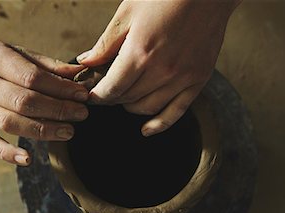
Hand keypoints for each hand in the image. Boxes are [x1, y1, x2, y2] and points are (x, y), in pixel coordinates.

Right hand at [0, 37, 88, 165]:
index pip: (31, 77)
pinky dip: (7, 153)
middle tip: (82, 114)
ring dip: (43, 130)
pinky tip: (28, 159)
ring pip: (10, 122)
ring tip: (69, 131)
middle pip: (23, 101)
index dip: (60, 88)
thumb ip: (47, 64)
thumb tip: (79, 75)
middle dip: (57, 110)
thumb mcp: (16, 52)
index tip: (82, 96)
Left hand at [77, 0, 239, 135]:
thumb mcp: (129, 11)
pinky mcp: (198, 80)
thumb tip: (86, 62)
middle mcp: (161, 71)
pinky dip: (159, 124)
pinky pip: (176, 112)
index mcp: (140, 52)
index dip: (97, 95)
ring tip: (124, 98)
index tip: (91, 95)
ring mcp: (182, 78)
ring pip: (147, 108)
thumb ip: (107, 42)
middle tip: (106, 91)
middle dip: (111, 98)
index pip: (111, 89)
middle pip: (127, 99)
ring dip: (130, 107)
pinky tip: (146, 130)